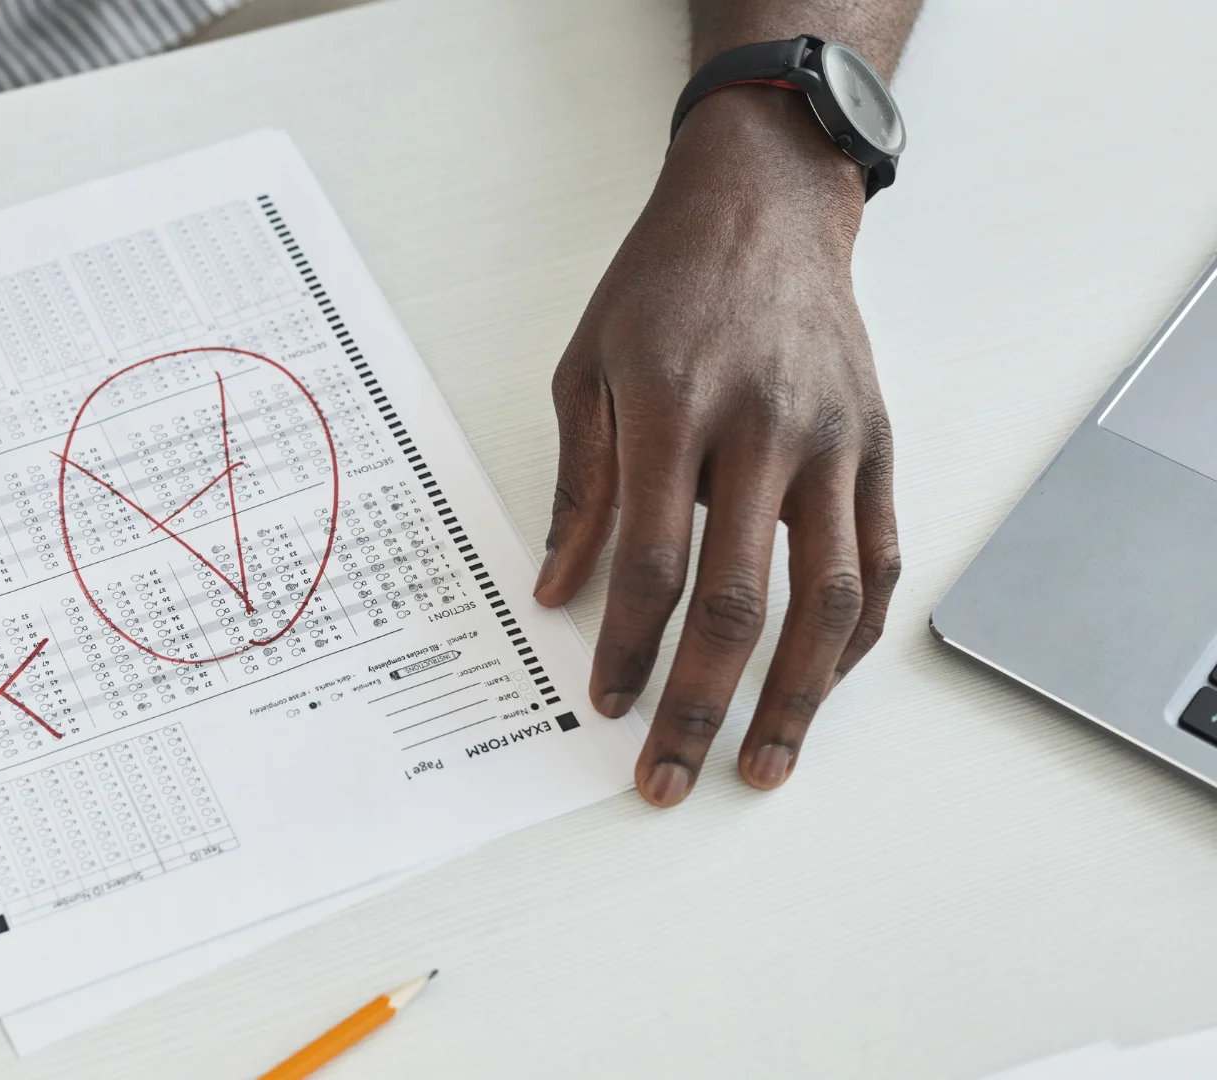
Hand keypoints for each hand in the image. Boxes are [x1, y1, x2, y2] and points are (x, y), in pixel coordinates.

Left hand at [533, 88, 901, 806]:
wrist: (766, 207)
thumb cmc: (663, 285)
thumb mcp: (587, 370)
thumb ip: (579, 486)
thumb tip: (558, 589)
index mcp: (677, 407)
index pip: (653, 560)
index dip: (629, 646)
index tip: (607, 707)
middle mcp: (766, 428)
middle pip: (742, 599)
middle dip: (701, 703)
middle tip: (670, 776)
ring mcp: (837, 440)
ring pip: (829, 596)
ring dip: (797, 697)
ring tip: (764, 764)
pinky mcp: (881, 445)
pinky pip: (879, 561)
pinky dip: (852, 635)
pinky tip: (818, 684)